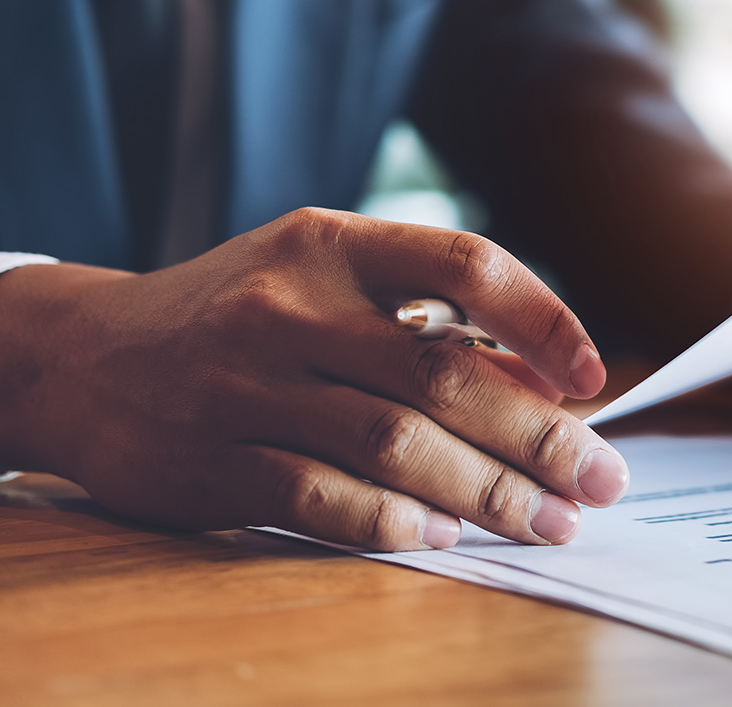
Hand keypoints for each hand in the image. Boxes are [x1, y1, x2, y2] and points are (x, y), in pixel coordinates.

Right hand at [0, 209, 627, 550]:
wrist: (84, 354)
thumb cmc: (237, 313)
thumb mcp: (321, 283)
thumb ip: (422, 322)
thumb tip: (540, 385)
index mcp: (332, 243)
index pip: (466, 262)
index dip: (544, 320)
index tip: (592, 380)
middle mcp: (291, 304)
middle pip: (444, 373)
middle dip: (539, 434)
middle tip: (600, 481)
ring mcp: (245, 382)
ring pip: (395, 443)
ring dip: (488, 491)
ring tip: (548, 521)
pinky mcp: (210, 458)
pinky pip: (322, 497)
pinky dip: (395, 521)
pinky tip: (445, 535)